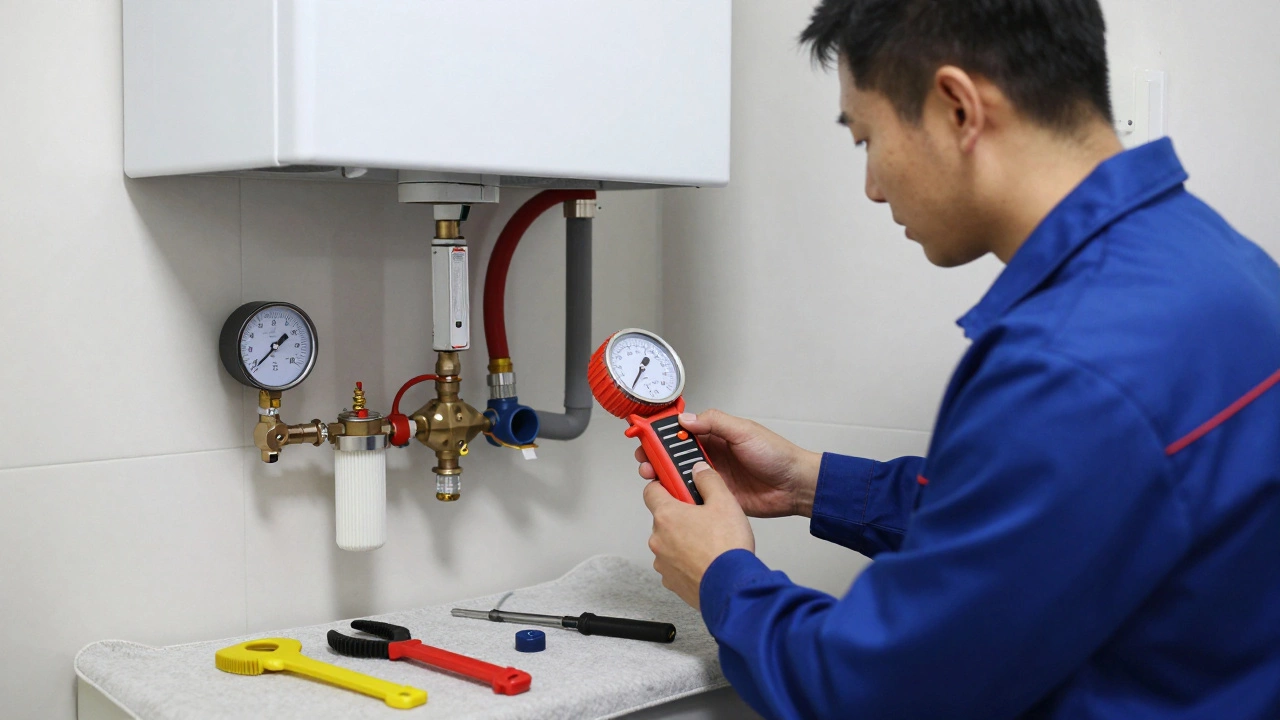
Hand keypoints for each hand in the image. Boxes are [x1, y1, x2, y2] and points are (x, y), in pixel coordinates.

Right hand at [635, 409, 821, 517]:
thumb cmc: (776, 455)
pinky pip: (692, 496)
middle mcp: (711, 456)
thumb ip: (715, 423)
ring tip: (652, 476)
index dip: (663, 433)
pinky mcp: (716, 498)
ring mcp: (712, 478)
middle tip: (645, 460)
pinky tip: (670, 495)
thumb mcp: (744, 431)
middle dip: (657, 456)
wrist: (794, 486)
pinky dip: (679, 496)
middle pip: (675, 455)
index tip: (647, 435)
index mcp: (716, 436)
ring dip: (664, 476)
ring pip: (679, 476)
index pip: (682, 431)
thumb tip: (687, 419)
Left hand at [645, 462, 754, 609]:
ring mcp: (663, 562)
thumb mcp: (725, 502)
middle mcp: (658, 539)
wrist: (731, 589)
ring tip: (710, 542)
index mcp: (667, 515)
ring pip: (670, 543)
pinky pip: (675, 564)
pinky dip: (687, 561)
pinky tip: (707, 560)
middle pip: (664, 518)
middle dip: (681, 515)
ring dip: (684, 540)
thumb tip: (700, 470)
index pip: (651, 490)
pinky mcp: (671, 581)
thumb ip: (709, 480)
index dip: (664, 485)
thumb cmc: (726, 549)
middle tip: (705, 516)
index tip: (676, 484)